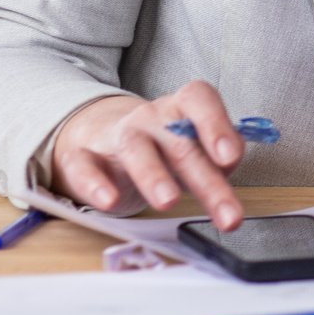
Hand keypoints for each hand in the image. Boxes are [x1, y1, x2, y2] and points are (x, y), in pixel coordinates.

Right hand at [50, 81, 246, 228]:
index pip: (199, 100)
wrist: (104, 141)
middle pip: (180, 143)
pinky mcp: (83, 158)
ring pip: (135, 150)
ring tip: (168, 202)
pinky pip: (84, 167)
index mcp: (182, 108)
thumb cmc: (164, 147)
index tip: (230, 157)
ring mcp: (117, 136)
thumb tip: (230, 162)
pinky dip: (94, 185)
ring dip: (153, 176)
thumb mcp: (197, 148)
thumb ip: (219, 155)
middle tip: (227, 214)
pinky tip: (108, 201)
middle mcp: (151, 118)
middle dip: (206, 181)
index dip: (216, 125)